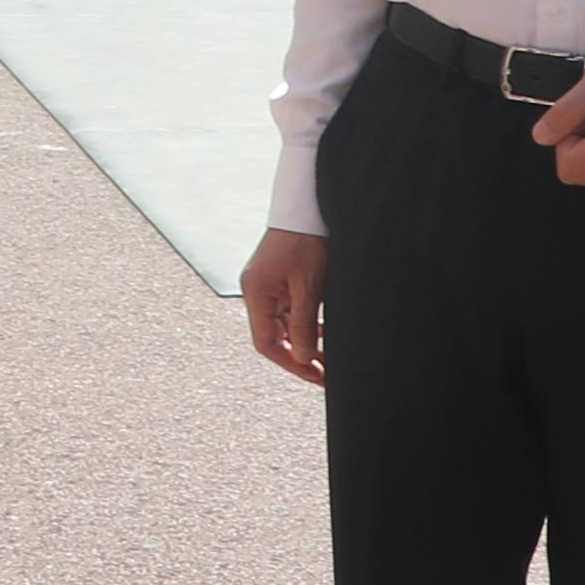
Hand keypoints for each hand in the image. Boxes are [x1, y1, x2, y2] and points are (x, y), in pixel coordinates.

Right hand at [240, 226, 327, 383]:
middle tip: (325, 371)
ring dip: (304, 341)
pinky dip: (306, 324)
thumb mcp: (308, 287)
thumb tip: (302, 358)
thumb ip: (303, 325)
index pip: (266, 342)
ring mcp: (267, 286)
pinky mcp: (279, 280)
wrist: (309, 208)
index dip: (290, 363)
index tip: (315, 375)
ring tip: (328, 354)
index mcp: (256, 293)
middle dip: (299, 355)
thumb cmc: (306, 241)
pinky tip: (323, 331)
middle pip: (274, 336)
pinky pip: (289, 311)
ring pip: (283, 326)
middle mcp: (256, 291)